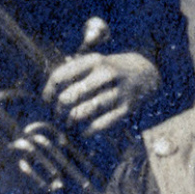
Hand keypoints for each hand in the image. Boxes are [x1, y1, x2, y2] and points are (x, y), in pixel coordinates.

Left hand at [43, 21, 158, 134]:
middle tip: (58, 115)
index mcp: (93, 60)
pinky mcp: (127, 108)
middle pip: (68, 96)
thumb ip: (72, 70)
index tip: (47, 101)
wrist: (147, 73)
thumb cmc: (112, 69)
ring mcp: (117, 91)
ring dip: (71, 122)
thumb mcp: (95, 61)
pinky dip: (89, 131)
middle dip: (59, 110)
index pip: (60, 76)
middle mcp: (105, 74)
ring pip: (83, 112)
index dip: (48, 91)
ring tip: (69, 124)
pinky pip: (101, 124)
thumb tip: (50, 91)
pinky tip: (84, 132)